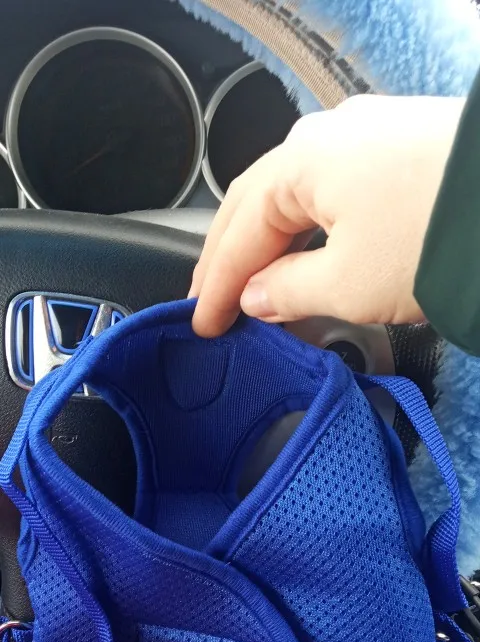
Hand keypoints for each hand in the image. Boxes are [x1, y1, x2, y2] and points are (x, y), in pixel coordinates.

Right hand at [190, 94, 464, 336]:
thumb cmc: (437, 233)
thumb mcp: (348, 284)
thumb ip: (288, 292)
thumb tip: (258, 297)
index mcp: (299, 162)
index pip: (236, 232)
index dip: (214, 286)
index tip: (203, 325)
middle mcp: (327, 137)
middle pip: (257, 206)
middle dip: (231, 258)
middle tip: (212, 302)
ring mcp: (368, 137)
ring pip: (298, 198)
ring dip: (272, 244)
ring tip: (257, 288)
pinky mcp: (403, 150)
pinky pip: (337, 193)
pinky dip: (314, 230)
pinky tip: (312, 256)